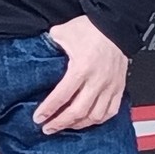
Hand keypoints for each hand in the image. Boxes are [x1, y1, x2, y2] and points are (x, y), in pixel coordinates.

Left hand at [34, 15, 127, 133]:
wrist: (116, 25)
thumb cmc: (92, 28)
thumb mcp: (63, 32)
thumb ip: (49, 44)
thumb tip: (35, 50)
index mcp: (82, 67)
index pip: (62, 96)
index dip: (48, 110)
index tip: (38, 118)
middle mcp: (97, 80)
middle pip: (78, 111)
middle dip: (60, 123)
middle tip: (48, 128)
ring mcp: (110, 86)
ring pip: (95, 116)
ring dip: (78, 125)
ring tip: (65, 126)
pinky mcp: (119, 87)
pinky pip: (111, 111)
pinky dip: (99, 120)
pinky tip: (88, 121)